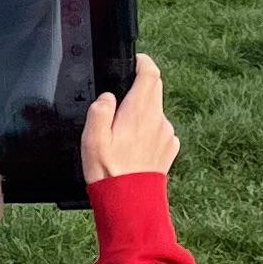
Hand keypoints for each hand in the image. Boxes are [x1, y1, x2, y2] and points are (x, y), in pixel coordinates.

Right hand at [82, 54, 176, 182]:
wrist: (130, 203)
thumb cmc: (109, 172)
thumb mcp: (92, 139)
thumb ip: (100, 111)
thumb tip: (108, 97)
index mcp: (139, 111)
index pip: (150, 73)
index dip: (143, 61)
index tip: (135, 60)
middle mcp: (158, 119)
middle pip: (156, 88)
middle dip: (142, 83)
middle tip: (124, 92)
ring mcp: (167, 135)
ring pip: (157, 110)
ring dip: (144, 111)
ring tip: (124, 130)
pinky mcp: (169, 149)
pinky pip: (161, 130)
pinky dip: (150, 130)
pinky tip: (135, 146)